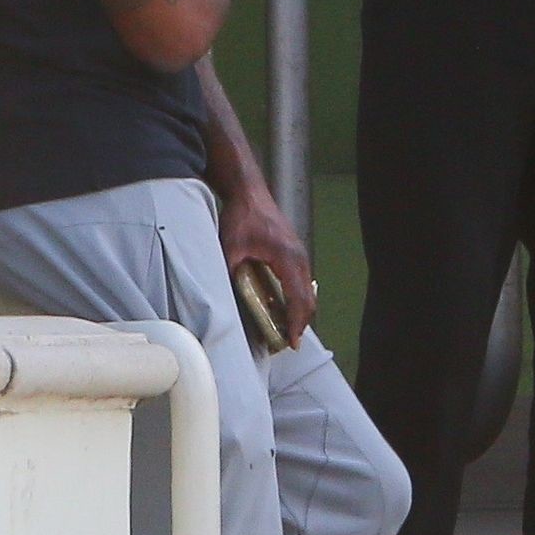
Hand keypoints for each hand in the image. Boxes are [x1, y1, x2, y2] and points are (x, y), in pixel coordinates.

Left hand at [218, 181, 315, 349]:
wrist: (248, 192)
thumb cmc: (242, 216)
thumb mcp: (230, 249)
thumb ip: (232, 275)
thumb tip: (226, 302)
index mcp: (287, 258)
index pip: (298, 299)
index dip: (295, 324)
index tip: (292, 342)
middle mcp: (299, 257)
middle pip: (308, 299)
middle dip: (300, 323)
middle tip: (286, 342)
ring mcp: (299, 254)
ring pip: (307, 291)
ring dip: (299, 312)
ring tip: (284, 330)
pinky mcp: (294, 253)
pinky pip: (301, 281)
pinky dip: (296, 298)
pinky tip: (281, 307)